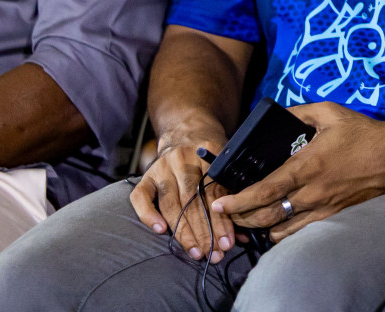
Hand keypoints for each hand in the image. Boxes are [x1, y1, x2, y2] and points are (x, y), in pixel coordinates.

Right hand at [128, 132, 233, 262]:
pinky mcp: (145, 176)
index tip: (228, 242)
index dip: (221, 220)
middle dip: (205, 232)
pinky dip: (149, 215)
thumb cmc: (212, 154)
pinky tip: (161, 231)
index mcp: (209, 152)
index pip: (214, 192)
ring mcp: (161, 167)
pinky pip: (141, 198)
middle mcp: (183, 159)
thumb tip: (244, 235)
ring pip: (171, 204)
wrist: (186, 130)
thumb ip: (233, 195)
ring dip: (184, 232)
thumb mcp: (226, 164)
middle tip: (214, 254)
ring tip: (196, 252)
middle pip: (193, 201)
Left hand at [209, 102, 384, 241]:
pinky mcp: (332, 216)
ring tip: (249, 217)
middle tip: (227, 211)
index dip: (238, 200)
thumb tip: (277, 114)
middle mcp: (311, 192)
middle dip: (240, 217)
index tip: (220, 202)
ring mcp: (322, 208)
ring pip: (279, 229)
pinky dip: (281, 231)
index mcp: (307, 166)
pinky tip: (276, 221)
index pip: (264, 190)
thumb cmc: (365, 134)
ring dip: (259, 226)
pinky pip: (298, 232)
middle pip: (265, 216)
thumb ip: (299, 112)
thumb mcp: (330, 113)